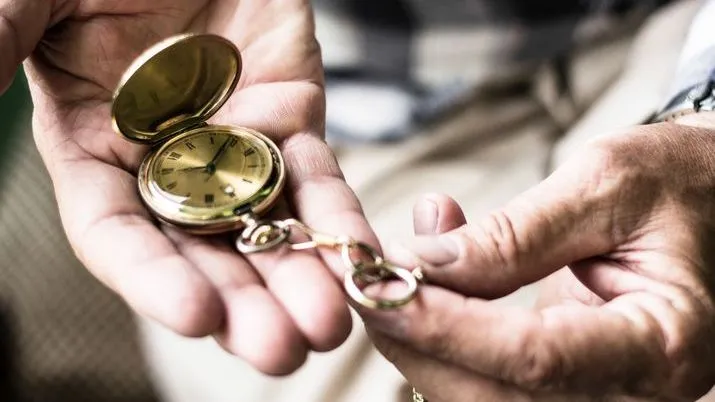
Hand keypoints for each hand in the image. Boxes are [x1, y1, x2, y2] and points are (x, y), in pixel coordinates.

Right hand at [2, 0, 375, 374]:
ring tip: (327, 329)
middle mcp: (166, 164)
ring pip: (267, 228)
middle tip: (279, 351)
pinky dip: (339, 222)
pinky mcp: (291, 121)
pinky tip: (357, 264)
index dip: (153, 280)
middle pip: (203, 251)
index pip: (119, 234)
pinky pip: (319, 179)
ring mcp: (234, 148)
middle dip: (243, 304)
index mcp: (94, 149)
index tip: (195, 317)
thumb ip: (0, 39)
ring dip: (298, 280)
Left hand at [359, 116, 714, 400]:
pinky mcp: (570, 385)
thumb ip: (518, 234)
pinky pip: (489, 379)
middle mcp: (636, 393)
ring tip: (393, 271)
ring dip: (421, 341)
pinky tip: (431, 281)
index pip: (535, 357)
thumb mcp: (607, 185)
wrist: (713, 201)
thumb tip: (428, 263)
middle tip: (364, 280)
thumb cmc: (680, 183)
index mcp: (665, 343)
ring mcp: (601, 397)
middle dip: (416, 341)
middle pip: (495, 395)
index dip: (447, 326)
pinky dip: (445, 338)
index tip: (380, 286)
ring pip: (482, 398)